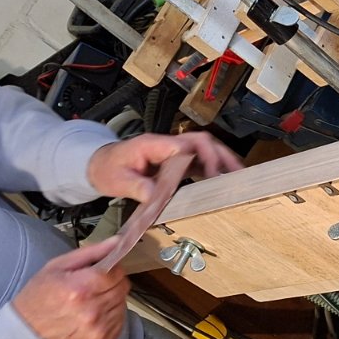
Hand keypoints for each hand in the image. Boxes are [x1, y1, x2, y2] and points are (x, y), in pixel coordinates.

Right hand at [12, 245, 129, 338]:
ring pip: (123, 304)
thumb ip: (90, 253)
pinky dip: (111, 316)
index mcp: (79, 288)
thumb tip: (117, 242)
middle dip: (111, 283)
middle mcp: (92, 311)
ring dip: (111, 300)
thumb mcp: (57, 267)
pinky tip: (92, 316)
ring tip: (90, 302)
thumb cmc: (39, 296)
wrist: (27, 334)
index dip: (111, 269)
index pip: (116, 272)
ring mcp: (99, 329)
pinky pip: (120, 321)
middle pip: (122, 288)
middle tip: (92, 286)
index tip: (101, 270)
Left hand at [86, 132, 242, 202]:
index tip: (214, 175)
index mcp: (154, 145)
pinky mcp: (175, 162)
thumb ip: (136, 187)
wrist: (98, 164)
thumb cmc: (107, 168)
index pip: (186, 144)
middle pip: (202, 142)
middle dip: (221, 156)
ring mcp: (173, 152)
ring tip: (239, 177)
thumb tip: (156, 195)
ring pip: (204, 150)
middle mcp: (167, 145)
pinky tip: (224, 181)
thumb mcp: (117, 180)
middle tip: (237, 174)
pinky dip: (214, 169)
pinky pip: (199, 161)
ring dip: (222, 161)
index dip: (204, 156)